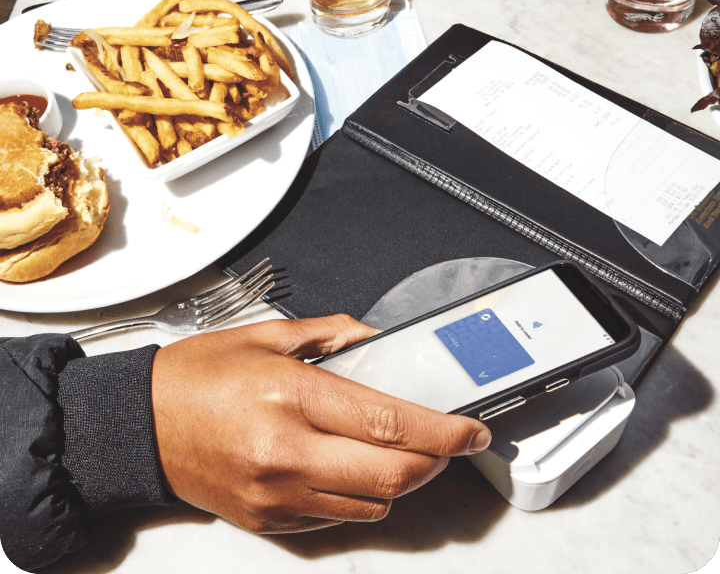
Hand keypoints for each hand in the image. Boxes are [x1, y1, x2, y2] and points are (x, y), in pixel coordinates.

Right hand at [151, 313, 490, 532]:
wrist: (140, 425)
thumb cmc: (197, 377)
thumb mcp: (266, 335)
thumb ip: (331, 334)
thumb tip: (376, 339)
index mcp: (291, 396)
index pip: (389, 422)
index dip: (442, 430)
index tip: (470, 428)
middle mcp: (286, 451)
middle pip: (392, 475)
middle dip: (435, 460)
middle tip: (447, 441)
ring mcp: (277, 493)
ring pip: (371, 504)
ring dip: (400, 480)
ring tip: (397, 449)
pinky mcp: (268, 519)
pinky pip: (336, 519)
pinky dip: (359, 497)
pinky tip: (350, 467)